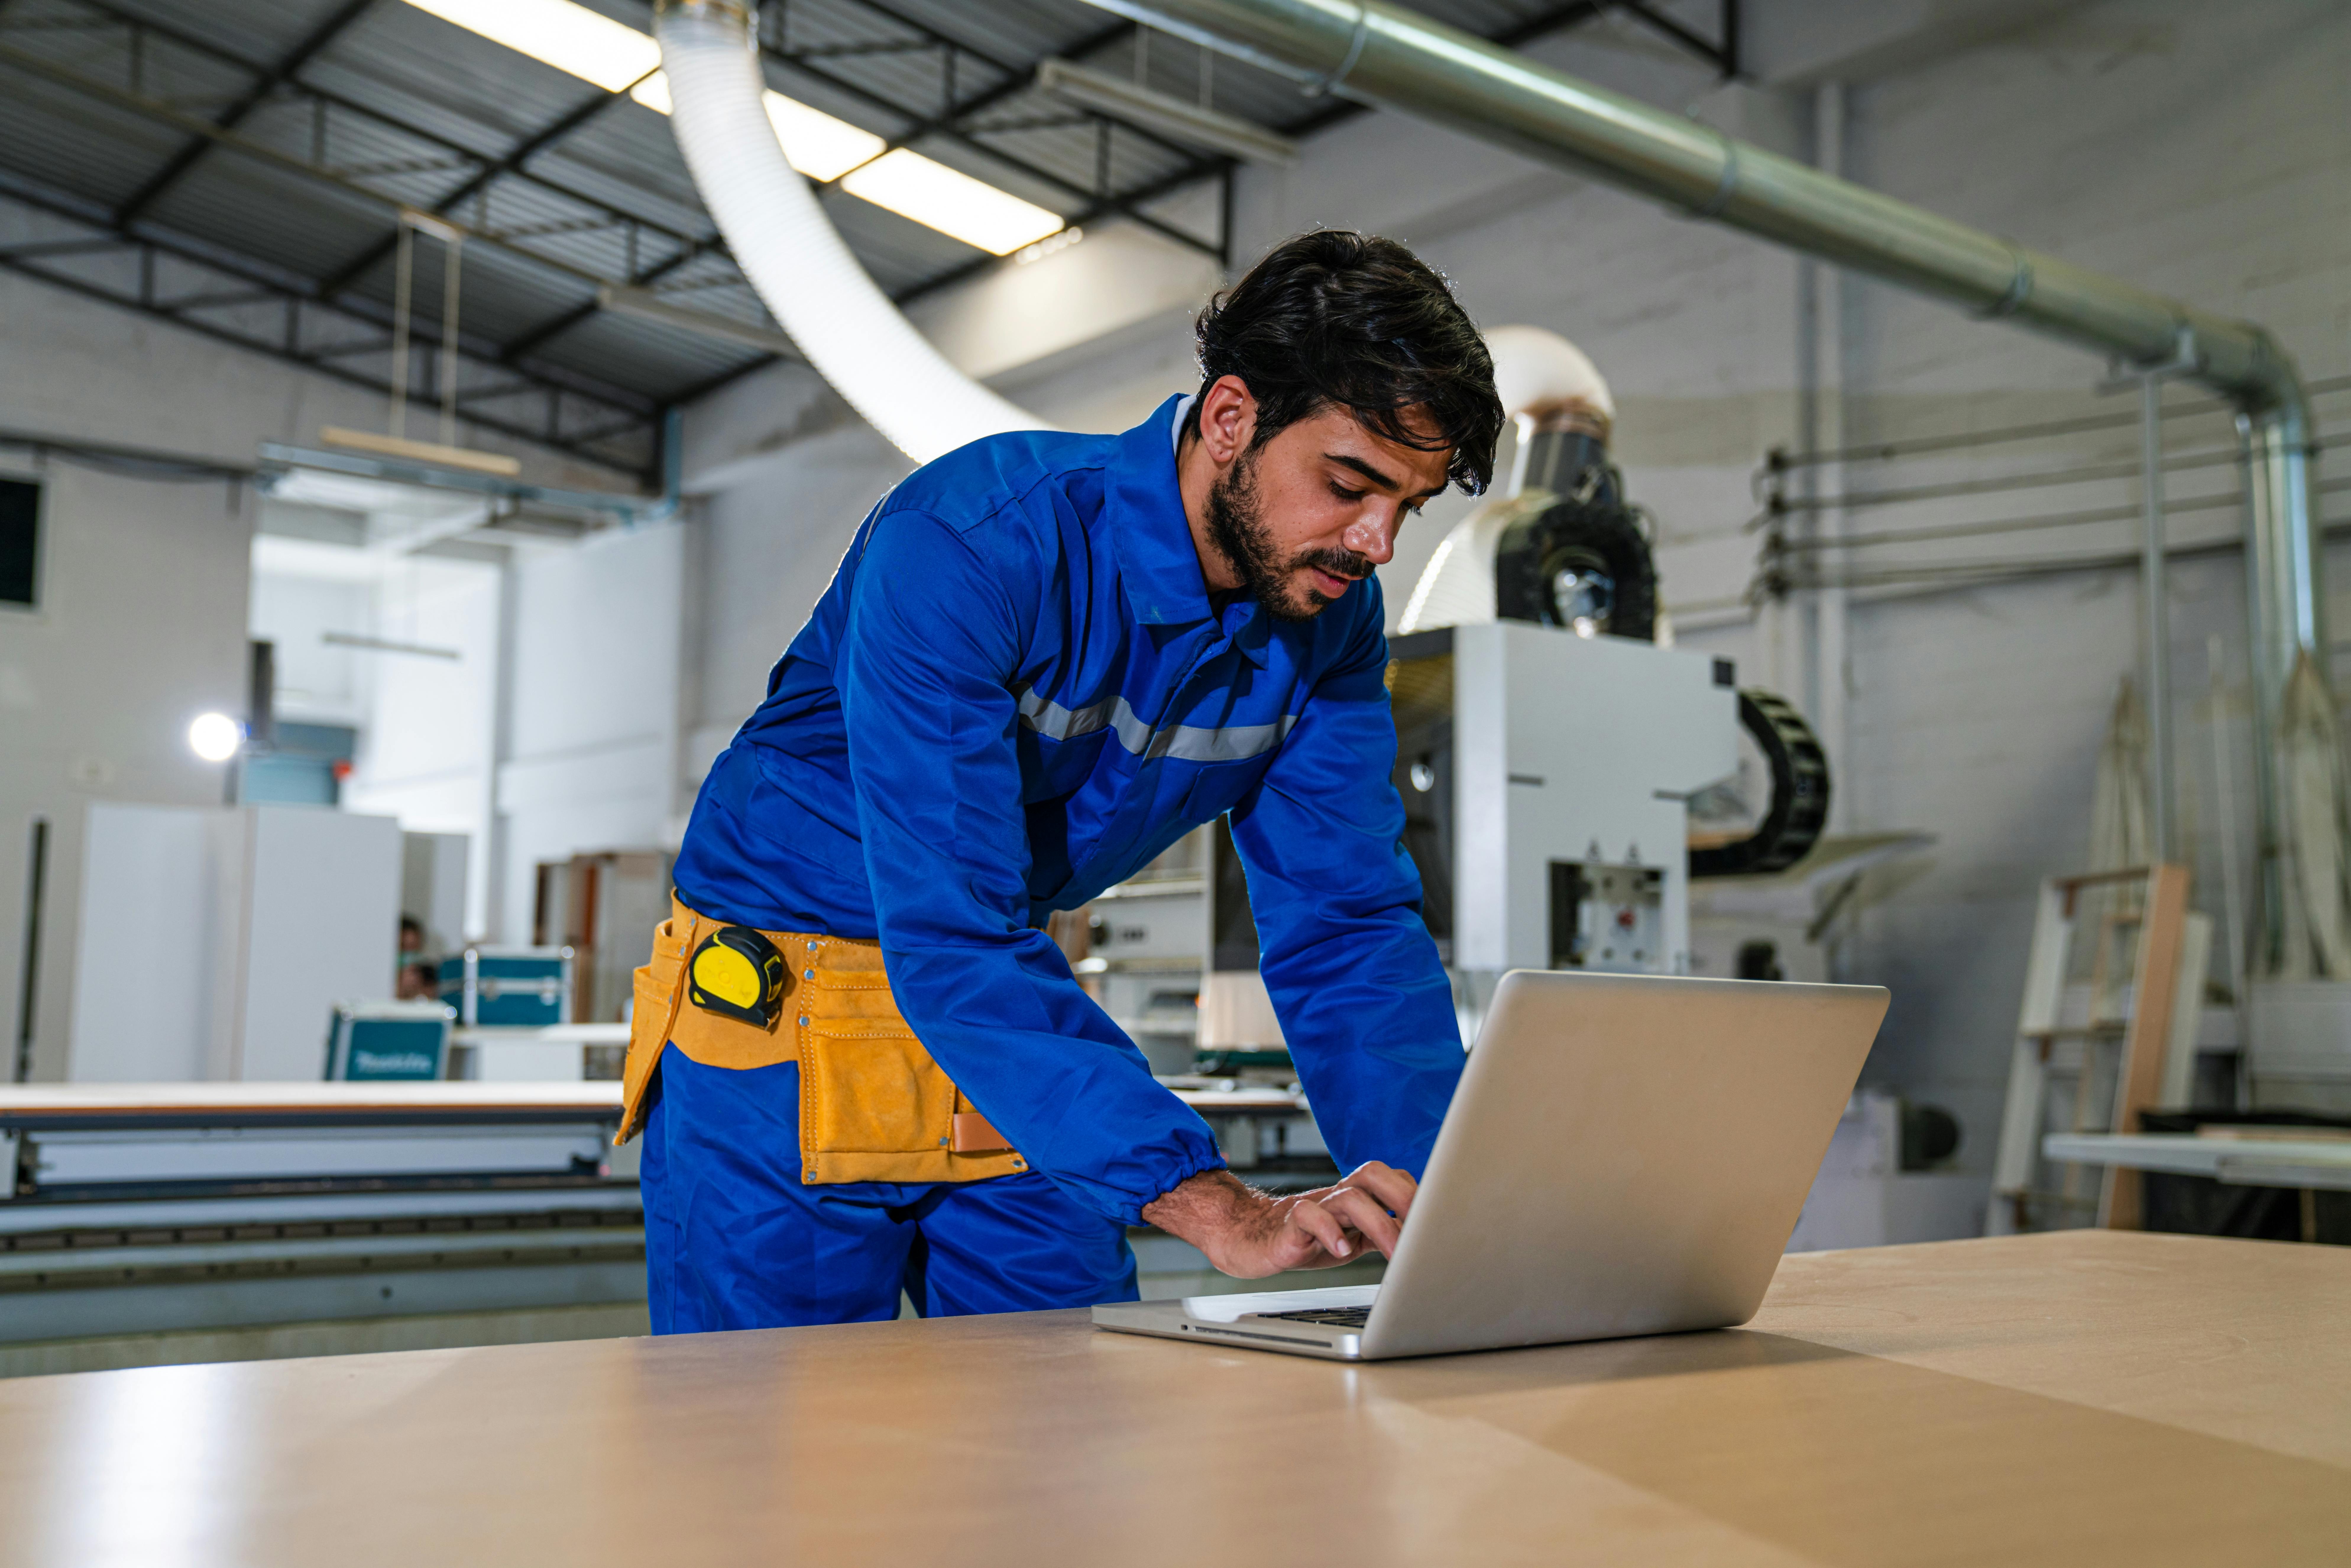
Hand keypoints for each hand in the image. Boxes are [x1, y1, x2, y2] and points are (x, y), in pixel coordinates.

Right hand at [1139, 1162, 1418, 1278]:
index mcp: (1355, 1195)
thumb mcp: (1352, 1237)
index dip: (1418, 1195)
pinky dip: (1330, 1231)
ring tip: (1392, 1250)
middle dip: (1404, 1197)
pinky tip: (1342, 1250)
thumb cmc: (1305, 1239)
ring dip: (1377, 1222)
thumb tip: (1424, 1240)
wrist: (1249, 1239)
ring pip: (1349, 1196)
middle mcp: (1336, 1195)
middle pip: (1374, 1173)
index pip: (1393, 1179)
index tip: (1439, 1222)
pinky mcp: (1290, 1223)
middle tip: (1422, 1230)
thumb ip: (1381, 1231)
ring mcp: (1314, 1206)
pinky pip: (1310, 1217)